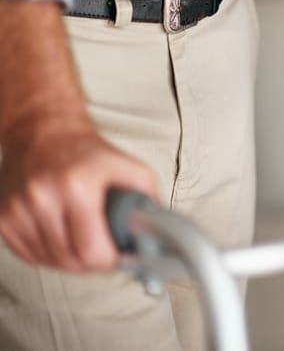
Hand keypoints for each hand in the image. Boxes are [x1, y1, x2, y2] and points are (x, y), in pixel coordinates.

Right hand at [0, 122, 157, 271]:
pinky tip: (63, 239)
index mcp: (76, 186)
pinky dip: (49, 254)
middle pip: (69, 260)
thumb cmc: (86, 152)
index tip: (120, 258)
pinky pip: (29, 255)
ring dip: (70, 260)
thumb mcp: (128, 167)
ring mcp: (17, 209)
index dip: (110, 261)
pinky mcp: (2, 217)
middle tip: (106, 251)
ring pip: (49, 261)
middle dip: (93, 262)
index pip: (91, 250)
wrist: (43, 132)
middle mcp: (42, 198)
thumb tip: (157, 233)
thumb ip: (147, 199)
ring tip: (85, 241)